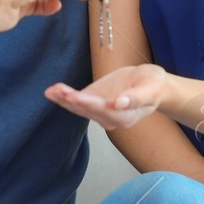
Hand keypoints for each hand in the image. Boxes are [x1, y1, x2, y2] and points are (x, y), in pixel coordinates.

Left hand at [45, 64, 166, 129]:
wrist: (149, 85)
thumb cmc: (152, 85)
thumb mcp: (150, 88)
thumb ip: (136, 97)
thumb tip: (119, 103)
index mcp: (124, 117)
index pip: (105, 111)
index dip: (90, 104)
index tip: (77, 96)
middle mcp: (109, 119)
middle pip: (88, 111)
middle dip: (72, 101)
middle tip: (59, 91)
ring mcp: (99, 111)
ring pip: (79, 108)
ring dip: (64, 100)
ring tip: (51, 91)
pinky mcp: (93, 102)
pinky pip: (76, 102)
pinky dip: (63, 97)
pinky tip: (52, 91)